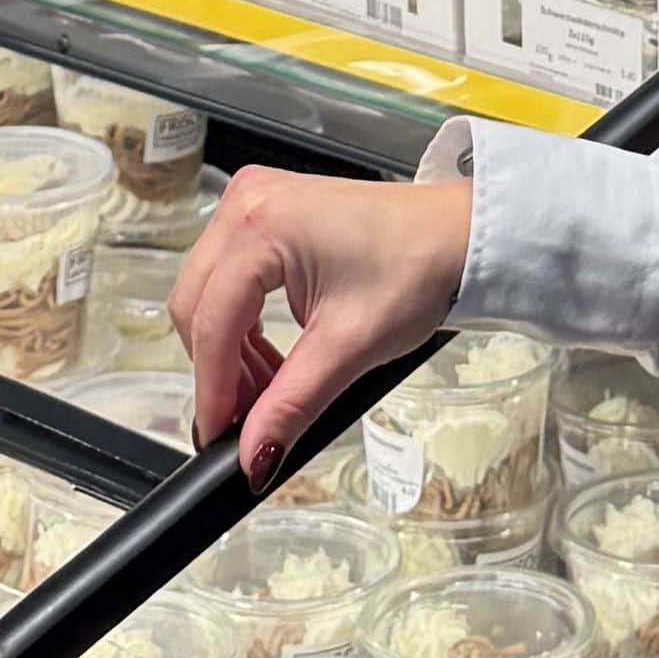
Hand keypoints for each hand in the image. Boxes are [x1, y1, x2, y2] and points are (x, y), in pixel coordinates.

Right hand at [170, 164, 471, 480]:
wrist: (460, 236)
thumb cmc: (420, 266)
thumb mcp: (350, 347)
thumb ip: (292, 405)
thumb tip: (252, 456)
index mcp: (262, 226)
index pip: (213, 323)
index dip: (212, 389)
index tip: (218, 437)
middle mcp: (248, 204)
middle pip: (198, 305)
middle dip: (218, 370)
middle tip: (248, 420)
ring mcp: (255, 201)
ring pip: (209, 293)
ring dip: (230, 350)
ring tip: (269, 392)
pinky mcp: (267, 212)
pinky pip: (229, 276)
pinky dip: (243, 323)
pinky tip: (272, 358)